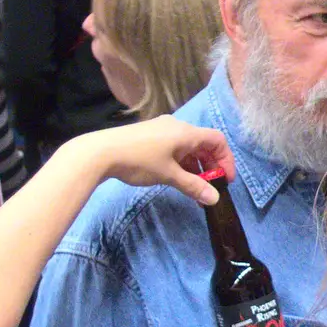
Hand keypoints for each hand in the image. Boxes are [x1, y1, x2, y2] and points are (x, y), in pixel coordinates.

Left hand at [69, 118, 233, 203]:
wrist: (100, 152)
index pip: (217, 140)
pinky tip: (176, 177)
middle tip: (211, 186)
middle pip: (203, 144)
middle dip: (210, 165)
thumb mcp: (169, 175)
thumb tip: (215, 199)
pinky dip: (181, 162)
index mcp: (186, 132)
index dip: (226, 160)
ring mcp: (162, 130)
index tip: (225, 180)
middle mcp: (177, 127)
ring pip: (188, 147)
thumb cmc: (140, 160)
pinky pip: (174, 147)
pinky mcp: (150, 136)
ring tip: (193, 187)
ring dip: (195, 166)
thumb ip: (194, 186)